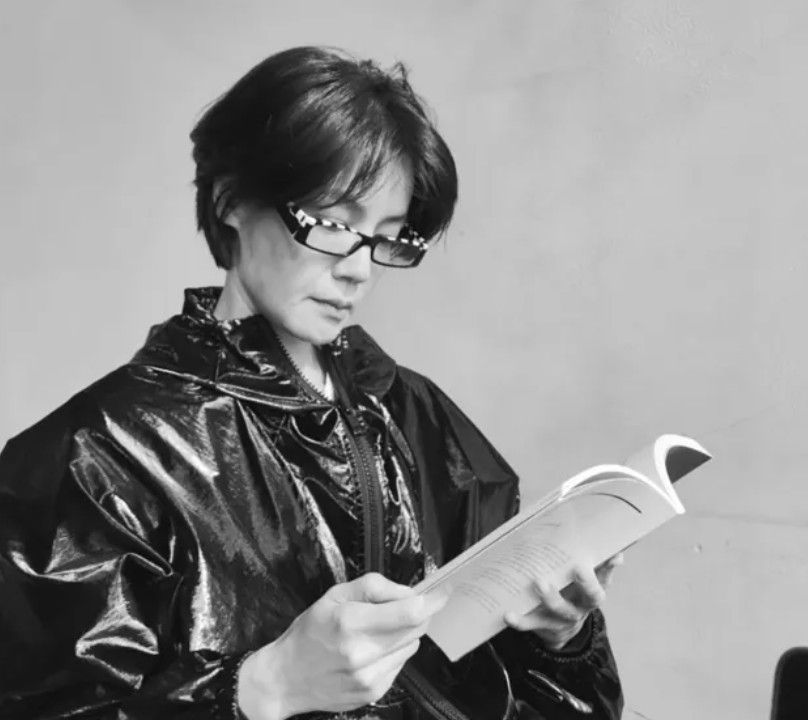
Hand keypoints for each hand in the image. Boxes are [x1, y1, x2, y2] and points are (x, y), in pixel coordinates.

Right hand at [237, 572, 448, 719]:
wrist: (286, 677)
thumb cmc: (310, 631)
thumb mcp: (335, 595)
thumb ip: (374, 587)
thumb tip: (410, 592)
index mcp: (350, 621)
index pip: (409, 612)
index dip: (432, 600)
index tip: (444, 591)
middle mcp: (362, 651)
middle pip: (416, 628)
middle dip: (418, 613)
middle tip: (405, 606)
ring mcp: (369, 676)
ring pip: (411, 645)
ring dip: (404, 633)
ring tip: (377, 631)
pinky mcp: (373, 692)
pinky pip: (400, 664)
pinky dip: (394, 653)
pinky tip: (372, 651)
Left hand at [503, 553, 623, 650]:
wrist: (559, 629)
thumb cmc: (570, 592)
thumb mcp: (582, 579)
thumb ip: (594, 563)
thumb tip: (614, 550)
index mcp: (592, 592)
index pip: (606, 579)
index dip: (610, 569)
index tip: (613, 557)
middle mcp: (582, 606)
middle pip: (590, 598)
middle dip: (585, 584)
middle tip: (577, 568)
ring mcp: (563, 618)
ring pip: (560, 611)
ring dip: (551, 597)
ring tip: (539, 582)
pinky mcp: (543, 626)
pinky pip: (532, 624)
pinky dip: (520, 621)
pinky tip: (508, 614)